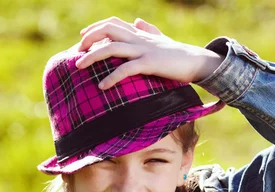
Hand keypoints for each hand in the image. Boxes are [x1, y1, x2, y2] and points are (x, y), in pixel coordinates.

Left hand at [76, 16, 216, 88]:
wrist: (196, 62)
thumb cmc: (178, 55)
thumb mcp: (160, 41)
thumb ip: (148, 31)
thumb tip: (138, 21)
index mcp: (140, 34)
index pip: (113, 23)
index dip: (96, 28)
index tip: (82, 37)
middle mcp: (139, 38)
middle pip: (108, 30)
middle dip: (89, 38)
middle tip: (77, 52)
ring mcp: (144, 50)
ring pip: (112, 47)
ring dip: (92, 56)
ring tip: (79, 67)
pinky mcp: (150, 64)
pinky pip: (126, 69)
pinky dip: (112, 77)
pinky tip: (102, 86)